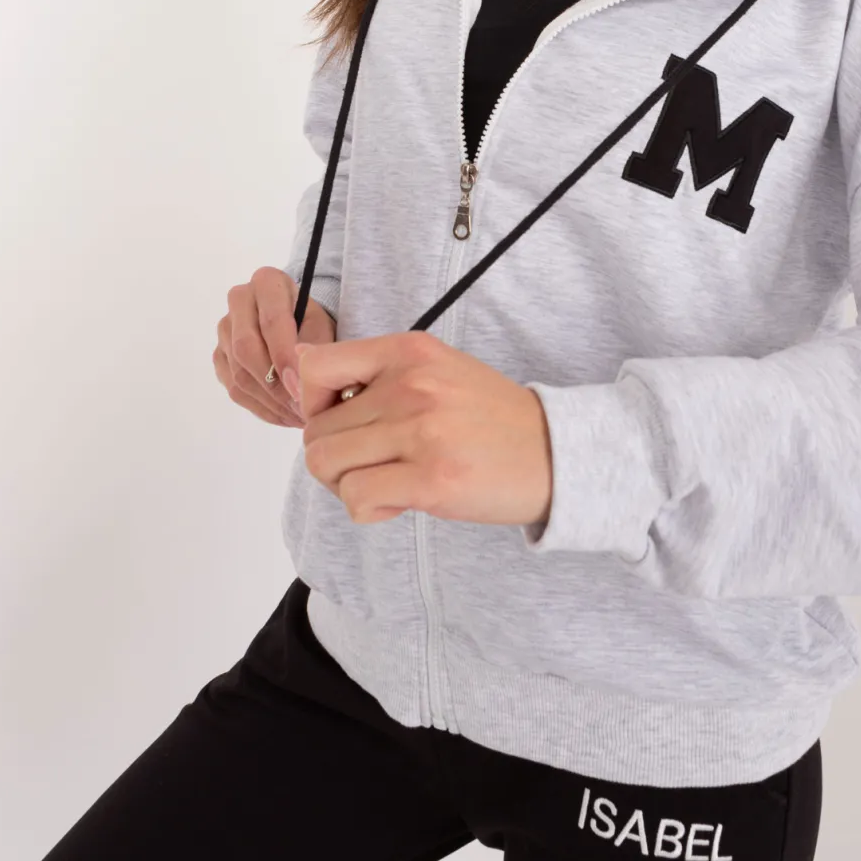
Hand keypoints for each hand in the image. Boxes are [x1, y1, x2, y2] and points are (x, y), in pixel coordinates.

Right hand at [214, 268, 335, 427]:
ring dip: (270, 402)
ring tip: (298, 417)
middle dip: (275, 385)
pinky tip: (284, 415)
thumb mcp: (323, 326)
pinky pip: (234, 388)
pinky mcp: (220, 357)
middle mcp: (238, 301)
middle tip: (300, 407)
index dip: (285, 356)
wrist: (298, 323)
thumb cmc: (313, 321)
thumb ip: (314, 348)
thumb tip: (297, 383)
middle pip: (246, 348)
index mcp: (267, 282)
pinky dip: (261, 408)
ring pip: (239, 373)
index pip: (271, 320)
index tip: (301, 386)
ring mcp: (224, 330)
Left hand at [295, 331, 552, 529]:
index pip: (316, 366)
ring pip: (327, 465)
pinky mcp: (431, 480)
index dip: (312, 403)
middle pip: (316, 431)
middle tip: (373, 466)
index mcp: (409, 351)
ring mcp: (421, 432)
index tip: (341, 421)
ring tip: (386, 483)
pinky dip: (369, 509)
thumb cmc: (490, 417)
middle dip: (336, 458)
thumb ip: (378, 372)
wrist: (554, 453)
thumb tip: (305, 376)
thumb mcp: (438, 370)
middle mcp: (411, 385)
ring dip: (347, 485)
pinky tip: (400, 502)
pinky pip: (357, 498)